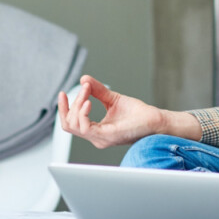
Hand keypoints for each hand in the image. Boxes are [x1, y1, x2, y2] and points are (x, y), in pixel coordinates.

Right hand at [57, 75, 199, 148]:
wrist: (155, 120)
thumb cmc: (137, 114)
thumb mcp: (112, 98)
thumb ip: (97, 90)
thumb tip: (83, 79)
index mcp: (96, 131)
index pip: (70, 124)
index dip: (64, 109)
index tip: (64, 93)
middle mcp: (96, 137)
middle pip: (68, 124)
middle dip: (71, 104)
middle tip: (83, 88)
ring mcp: (101, 138)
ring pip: (73, 125)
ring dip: (77, 104)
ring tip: (87, 91)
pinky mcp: (108, 136)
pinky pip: (85, 127)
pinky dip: (83, 113)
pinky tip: (88, 101)